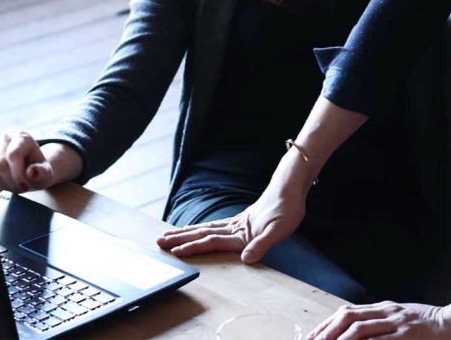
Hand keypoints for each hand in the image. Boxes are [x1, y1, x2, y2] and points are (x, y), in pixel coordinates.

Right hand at [0, 133, 77, 193]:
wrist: (30, 172)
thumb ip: (42, 173)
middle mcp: (5, 139)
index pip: (13, 154)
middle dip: (12, 181)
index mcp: (22, 137)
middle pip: (0, 165)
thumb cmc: (39, 171)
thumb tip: (32, 172)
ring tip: (15, 184)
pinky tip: (5, 184)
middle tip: (23, 187)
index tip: (25, 187)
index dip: (17, 173)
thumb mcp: (46, 174)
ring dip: (3, 185)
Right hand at [155, 185, 304, 263]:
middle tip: (160, 242)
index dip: (194, 247)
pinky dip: (201, 229)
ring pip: (205, 228)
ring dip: (187, 233)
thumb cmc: (287, 210)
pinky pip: (215, 226)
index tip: (176, 252)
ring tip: (169, 235)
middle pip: (202, 233)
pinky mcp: (241, 221)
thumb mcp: (279, 230)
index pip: (212, 241)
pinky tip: (197, 230)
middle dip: (180, 239)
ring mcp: (236, 223)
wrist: (290, 190)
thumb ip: (262, 245)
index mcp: (241, 232)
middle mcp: (234, 227)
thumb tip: (247, 259)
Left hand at [307, 301, 450, 339]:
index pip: (347, 313)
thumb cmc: (431, 325)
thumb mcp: (403, 319)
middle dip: (327, 331)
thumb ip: (382, 324)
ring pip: (360, 328)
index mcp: (384, 308)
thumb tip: (358, 332)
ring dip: (339, 339)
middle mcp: (387, 313)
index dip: (327, 324)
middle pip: (348, 317)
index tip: (312, 337)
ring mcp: (397, 324)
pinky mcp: (408, 336)